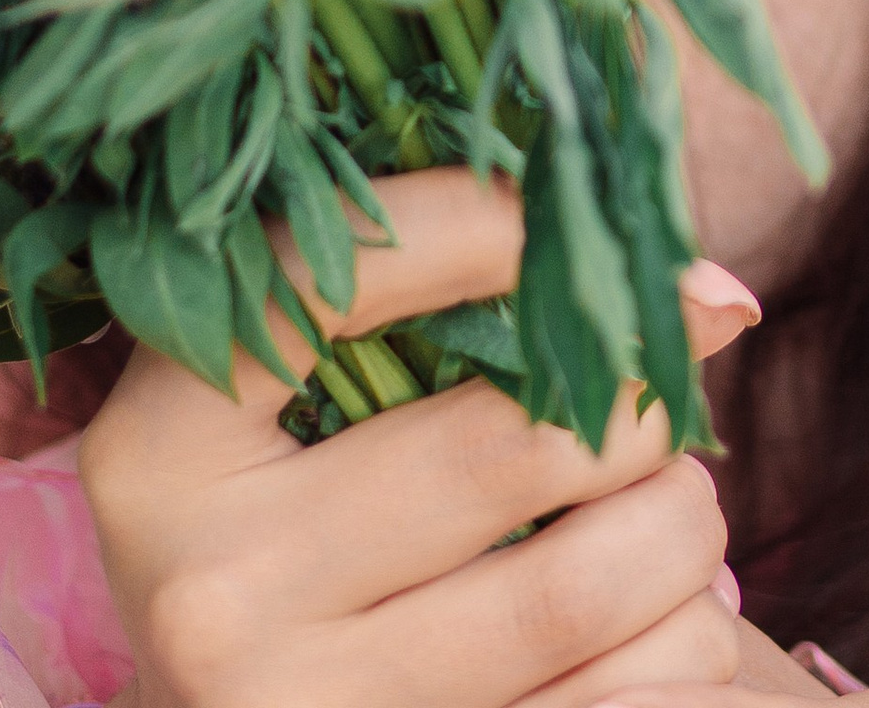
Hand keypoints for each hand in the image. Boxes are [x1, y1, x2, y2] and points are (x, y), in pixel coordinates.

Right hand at [81, 164, 790, 707]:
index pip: (331, 282)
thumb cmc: (289, 544)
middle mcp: (213, 596)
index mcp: (160, 453)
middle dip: (639, 408)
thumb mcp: (274, 425)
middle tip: (666, 401)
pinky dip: (685, 646)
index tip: (583, 221)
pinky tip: (670, 622)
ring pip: (575, 591)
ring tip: (672, 516)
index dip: (484, 225)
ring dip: (678, 534)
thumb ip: (407, 317)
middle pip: (507, 451)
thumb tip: (707, 292)